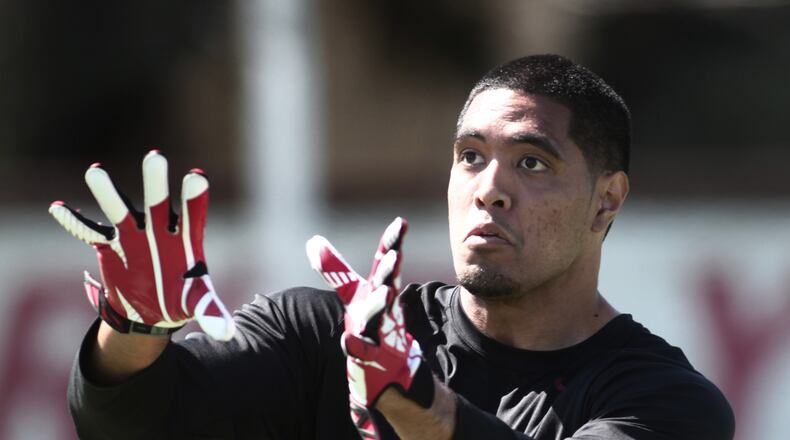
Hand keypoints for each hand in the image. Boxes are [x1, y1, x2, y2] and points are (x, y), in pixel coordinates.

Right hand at [49, 150, 234, 340]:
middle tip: (156, 157)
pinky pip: (90, 232)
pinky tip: (59, 209)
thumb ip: (211, 311)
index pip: (193, 214)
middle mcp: (160, 229)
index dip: (194, 198)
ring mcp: (133, 234)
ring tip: (95, 172)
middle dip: (156, 183)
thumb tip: (226, 334)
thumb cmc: (182, 296)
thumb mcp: (198, 302)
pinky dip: (75, 223)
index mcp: (186, 239)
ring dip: (108, 193)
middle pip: (158, 202)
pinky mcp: (111, 245)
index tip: (197, 176)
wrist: (154, 307)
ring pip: (120, 209)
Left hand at [306, 218, 432, 437]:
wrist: (390, 369)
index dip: (392, 242)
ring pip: (380, 318)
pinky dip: (355, 347)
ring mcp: (381, 334)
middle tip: (395, 256)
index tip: (401, 221)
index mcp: (380, 291)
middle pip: (388, 286)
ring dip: (381, 305)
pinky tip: (346, 341)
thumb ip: (335, 269)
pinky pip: (363, 352)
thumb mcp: (354, 295)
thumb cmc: (373, 324)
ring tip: (385, 293)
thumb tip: (312, 240)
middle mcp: (384, 309)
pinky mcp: (372, 359)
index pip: (385, 264)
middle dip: (391, 271)